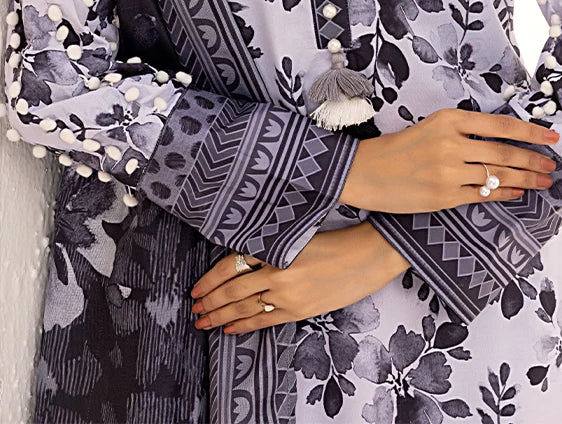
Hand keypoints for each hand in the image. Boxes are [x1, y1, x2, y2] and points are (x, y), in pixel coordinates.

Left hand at [189, 222, 408, 335]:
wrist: (367, 254)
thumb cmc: (335, 238)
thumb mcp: (297, 233)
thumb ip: (270, 243)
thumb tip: (242, 255)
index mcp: (274, 246)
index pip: (230, 265)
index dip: (210, 279)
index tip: (197, 288)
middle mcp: (277, 271)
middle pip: (232, 290)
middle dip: (210, 301)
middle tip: (194, 309)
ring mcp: (287, 293)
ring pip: (244, 308)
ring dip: (221, 316)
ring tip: (204, 321)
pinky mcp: (299, 309)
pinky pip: (264, 320)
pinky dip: (244, 325)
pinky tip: (230, 328)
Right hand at [339, 106, 560, 212]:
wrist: (367, 172)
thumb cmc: (400, 148)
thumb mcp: (432, 126)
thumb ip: (463, 130)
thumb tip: (503, 138)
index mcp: (449, 119)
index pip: (500, 125)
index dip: (530, 132)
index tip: (551, 137)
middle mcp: (451, 143)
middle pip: (503, 153)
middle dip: (533, 160)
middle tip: (552, 165)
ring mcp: (448, 172)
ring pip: (498, 175)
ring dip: (526, 179)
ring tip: (544, 182)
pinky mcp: (444, 196)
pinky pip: (484, 195)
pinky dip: (506, 194)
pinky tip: (519, 193)